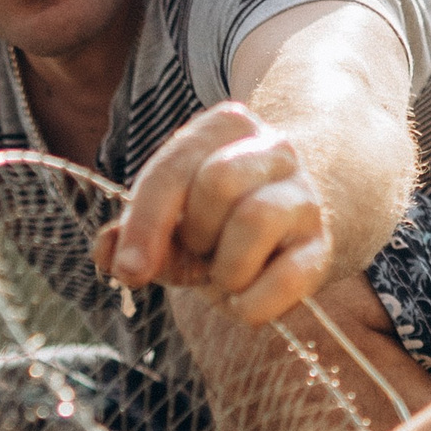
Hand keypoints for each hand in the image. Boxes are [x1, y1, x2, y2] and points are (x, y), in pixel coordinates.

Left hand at [92, 102, 328, 324]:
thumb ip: (134, 233)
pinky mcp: (322, 244)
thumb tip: (109, 253)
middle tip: (197, 254)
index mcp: (224, 127)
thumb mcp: (170, 219)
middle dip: (194, 234)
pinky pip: (288, 277)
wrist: (288, 226)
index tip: (129, 270)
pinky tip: (242, 302)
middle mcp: (273, 149)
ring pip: (256, 218)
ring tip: (222, 274)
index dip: (146, 223)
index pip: (175, 168)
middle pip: (218, 183)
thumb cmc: (216, 220)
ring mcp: (304, 195)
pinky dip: (252, 303)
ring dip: (224, 266)